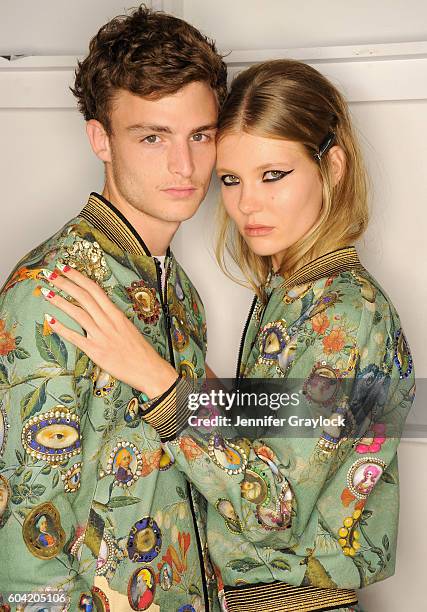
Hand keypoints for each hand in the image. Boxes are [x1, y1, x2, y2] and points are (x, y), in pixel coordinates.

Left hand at [38, 264, 177, 397]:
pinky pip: (75, 337)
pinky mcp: (95, 351)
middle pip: (83, 297)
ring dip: (60, 301)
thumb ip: (112, 318)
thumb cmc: (140, 350)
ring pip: (77, 313)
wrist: (148, 369)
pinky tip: (49, 319)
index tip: (65, 268)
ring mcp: (101, 335)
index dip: (78, 277)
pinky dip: (61, 328)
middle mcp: (108, 321)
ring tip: (46, 292)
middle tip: (50, 274)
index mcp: (116, 313)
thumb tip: (98, 310)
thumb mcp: (127, 327)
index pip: (94, 289)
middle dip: (65, 283)